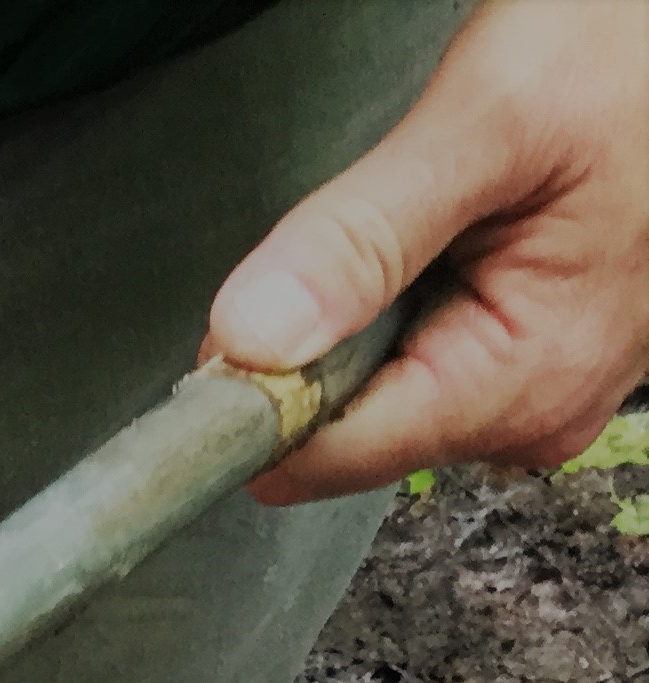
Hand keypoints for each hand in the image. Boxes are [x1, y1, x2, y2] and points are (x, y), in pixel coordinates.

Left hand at [208, 0, 648, 504]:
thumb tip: (252, 341)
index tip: (242, 319)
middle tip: (366, 230)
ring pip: (362, 389)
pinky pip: (401, 352)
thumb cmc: (623, 58)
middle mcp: (530, 407)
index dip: (257, 394)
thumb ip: (359, 240)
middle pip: (337, 427)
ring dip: (354, 311)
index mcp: (524, 380)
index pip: (323, 454)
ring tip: (429, 215)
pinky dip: (388, 297)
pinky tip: (444, 231)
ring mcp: (527, 386)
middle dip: (312, 340)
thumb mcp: (485, 128)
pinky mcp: (516, 356)